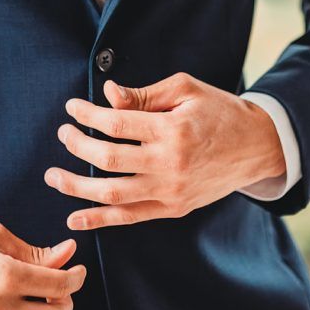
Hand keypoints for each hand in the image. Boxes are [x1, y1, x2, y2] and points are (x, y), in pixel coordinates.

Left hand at [44, 72, 285, 229]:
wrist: (256, 147)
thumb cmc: (219, 110)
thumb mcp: (185, 89)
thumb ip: (144, 94)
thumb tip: (108, 94)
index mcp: (173, 130)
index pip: (117, 124)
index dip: (88, 115)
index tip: (72, 108)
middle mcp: (169, 165)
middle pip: (108, 158)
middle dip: (77, 145)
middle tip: (62, 133)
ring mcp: (171, 192)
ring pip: (112, 193)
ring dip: (77, 186)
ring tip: (53, 176)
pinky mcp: (173, 209)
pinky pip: (130, 217)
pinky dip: (100, 220)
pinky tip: (75, 218)